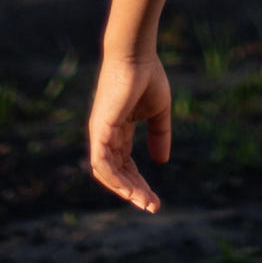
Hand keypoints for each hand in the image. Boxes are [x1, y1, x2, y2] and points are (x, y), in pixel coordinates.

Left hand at [86, 49, 174, 211]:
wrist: (136, 54)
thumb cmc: (146, 75)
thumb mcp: (158, 111)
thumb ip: (159, 135)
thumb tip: (161, 162)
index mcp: (119, 129)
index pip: (126, 165)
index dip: (140, 183)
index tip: (155, 200)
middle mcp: (106, 135)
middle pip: (118, 173)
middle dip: (135, 192)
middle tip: (153, 207)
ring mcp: (100, 133)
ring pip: (107, 174)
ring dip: (126, 191)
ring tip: (145, 203)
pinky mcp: (100, 130)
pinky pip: (101, 163)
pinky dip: (114, 179)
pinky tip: (130, 191)